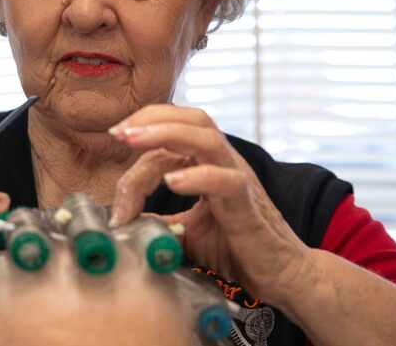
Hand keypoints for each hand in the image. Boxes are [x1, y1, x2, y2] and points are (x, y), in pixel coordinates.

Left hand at [108, 104, 313, 304]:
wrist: (281, 277)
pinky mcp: (247, 206)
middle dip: (153, 118)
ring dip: (167, 134)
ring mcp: (238, 180)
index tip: (114, 138)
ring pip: (208, 139)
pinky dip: (197, 177)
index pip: (173, 135)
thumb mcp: (184, 231)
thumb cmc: (236, 249)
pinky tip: (172, 182)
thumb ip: (155, 220)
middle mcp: (225, 163)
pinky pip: (226, 181)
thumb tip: (120, 220)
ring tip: (133, 140)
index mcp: (210, 162)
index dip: (142, 134)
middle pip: (194, 119)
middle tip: (119, 131)